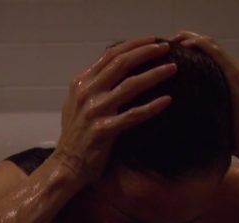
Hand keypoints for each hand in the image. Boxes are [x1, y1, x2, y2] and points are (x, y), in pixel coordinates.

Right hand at [55, 36, 176, 183]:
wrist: (66, 166)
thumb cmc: (75, 136)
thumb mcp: (76, 104)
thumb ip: (93, 85)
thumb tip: (115, 68)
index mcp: (81, 83)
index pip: (109, 55)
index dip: (133, 45)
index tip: (152, 40)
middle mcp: (86, 93)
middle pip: (121, 64)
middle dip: (146, 53)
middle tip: (167, 48)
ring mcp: (94, 111)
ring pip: (130, 86)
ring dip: (154, 75)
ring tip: (172, 69)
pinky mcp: (103, 130)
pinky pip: (133, 115)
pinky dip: (151, 107)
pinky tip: (166, 101)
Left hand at [172, 31, 238, 164]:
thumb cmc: (227, 136)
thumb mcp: (206, 114)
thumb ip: (195, 104)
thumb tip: (167, 108)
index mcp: (225, 76)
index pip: (204, 51)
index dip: (186, 44)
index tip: (165, 49)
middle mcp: (232, 70)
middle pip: (206, 43)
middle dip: (185, 37)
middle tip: (165, 42)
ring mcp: (235, 73)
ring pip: (211, 45)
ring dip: (191, 37)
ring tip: (173, 39)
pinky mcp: (235, 80)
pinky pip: (218, 56)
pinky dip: (201, 46)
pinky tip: (187, 45)